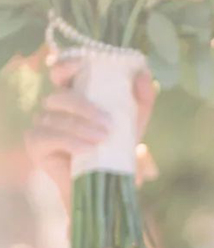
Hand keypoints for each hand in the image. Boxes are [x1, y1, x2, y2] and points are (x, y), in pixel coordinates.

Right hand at [23, 54, 157, 210]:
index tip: (82, 65)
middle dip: (84, 106)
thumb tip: (144, 74)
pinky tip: (87, 149)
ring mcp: (42, 124)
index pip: (62, 71)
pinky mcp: (36, 144)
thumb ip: (142, 97)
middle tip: (108, 124)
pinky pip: (47, 137)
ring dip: (80, 127)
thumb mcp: (134, 121)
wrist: (106, 182)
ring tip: (102, 139)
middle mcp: (55, 106)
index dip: (66, 64)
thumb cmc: (117, 147)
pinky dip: (70, 141)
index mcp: (75, 94)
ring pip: (54, 117)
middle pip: (60, 95)